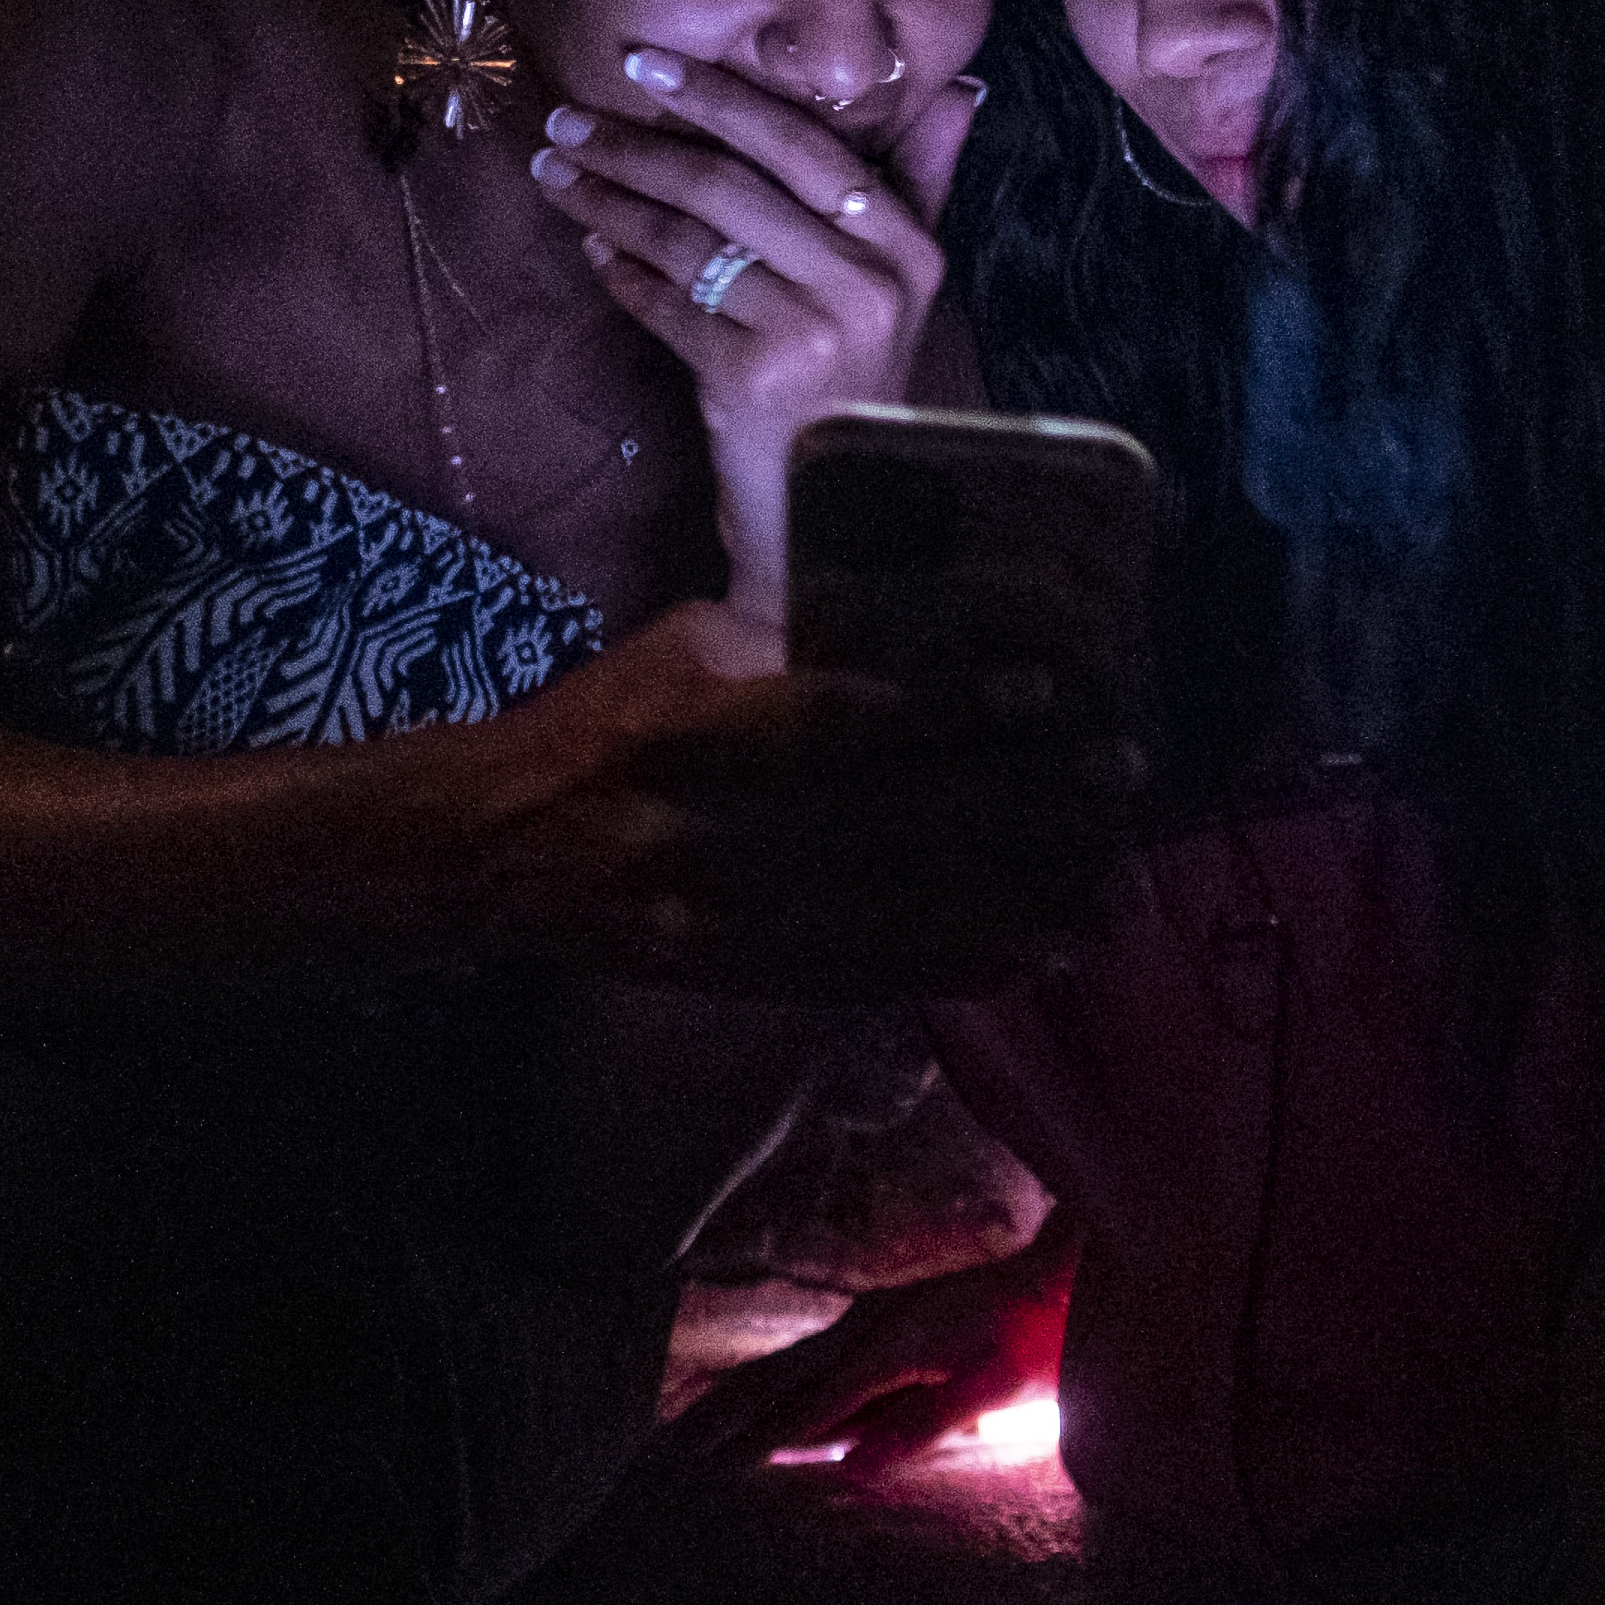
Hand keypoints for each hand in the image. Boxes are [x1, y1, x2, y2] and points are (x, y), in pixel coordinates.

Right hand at [456, 601, 1123, 997]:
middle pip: (881, 827)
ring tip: (1107, 887)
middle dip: (1012, 807)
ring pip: (886, 918)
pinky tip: (1033, 957)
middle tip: (1115, 781)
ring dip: (1009, 904)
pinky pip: (859, 980)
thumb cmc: (602, 726)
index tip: (1046, 693)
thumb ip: (787, 645)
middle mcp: (701, 832)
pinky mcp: (730, 977)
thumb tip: (919, 624)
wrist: (489, 854)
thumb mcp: (679, 653)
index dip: (945, 710)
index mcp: (685, 730)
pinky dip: (951, 970)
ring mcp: (716, 919)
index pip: (832, 718)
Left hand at [524, 46, 969, 623]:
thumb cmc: (857, 379)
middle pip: (729, 186)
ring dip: (609, 204)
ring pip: (687, 242)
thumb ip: (921, 185)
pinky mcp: (752, 378)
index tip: (646, 65)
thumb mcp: (903, 283)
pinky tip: (594, 253)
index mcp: (908, 247)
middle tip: (567, 122)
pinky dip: (623, 277)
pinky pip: (668, 306)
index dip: (719, 99)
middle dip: (636, 147)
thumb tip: (960, 91)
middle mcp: (869, 284)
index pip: (803, 146)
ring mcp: (811, 333)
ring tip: (556, 175)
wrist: (834, 508)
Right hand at [619, 1217, 1076, 1517]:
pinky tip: (750, 1392)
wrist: (1064, 1267)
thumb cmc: (1041, 1333)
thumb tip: (850, 1468)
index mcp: (889, 1349)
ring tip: (681, 1423)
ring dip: (732, 1397)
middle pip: (779, 1383)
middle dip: (723, 1420)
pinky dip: (767, 1379)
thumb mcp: (996, 1386)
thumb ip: (923, 1424)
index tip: (712, 1477)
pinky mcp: (878, 1320)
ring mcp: (868, 1320)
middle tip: (669, 1455)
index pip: (811, 1409)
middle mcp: (866, 1329)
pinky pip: (808, 1357)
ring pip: (785, 1366)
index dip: (761, 1445)